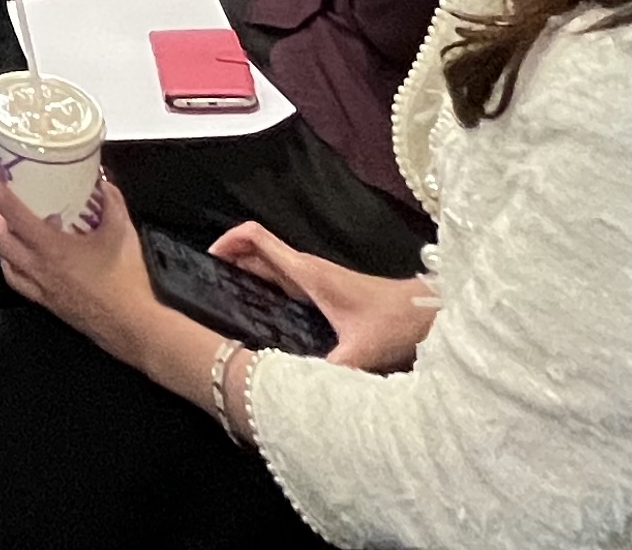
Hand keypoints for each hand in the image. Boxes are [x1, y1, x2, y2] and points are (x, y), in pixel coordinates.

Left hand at [0, 163, 166, 357]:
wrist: (131, 326)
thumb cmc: (124, 279)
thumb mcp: (123, 233)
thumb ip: (112, 203)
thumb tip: (103, 182)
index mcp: (52, 248)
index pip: (14, 214)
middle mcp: (38, 269)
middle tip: (4, 202)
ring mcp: (40, 289)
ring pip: (5, 263)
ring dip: (2, 242)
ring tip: (11, 227)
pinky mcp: (47, 304)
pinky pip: (18, 282)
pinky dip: (13, 266)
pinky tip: (25, 260)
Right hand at [208, 223, 436, 371]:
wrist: (424, 312)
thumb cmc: (393, 322)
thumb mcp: (360, 351)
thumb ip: (330, 372)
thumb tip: (297, 393)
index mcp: (307, 273)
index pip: (256, 238)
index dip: (227, 241)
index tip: (207, 259)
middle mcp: (307, 270)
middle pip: (257, 251)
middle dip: (229, 260)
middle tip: (207, 285)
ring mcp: (316, 278)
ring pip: (270, 264)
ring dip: (245, 271)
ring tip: (226, 298)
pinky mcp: (325, 289)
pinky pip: (283, 278)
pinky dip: (263, 284)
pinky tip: (262, 312)